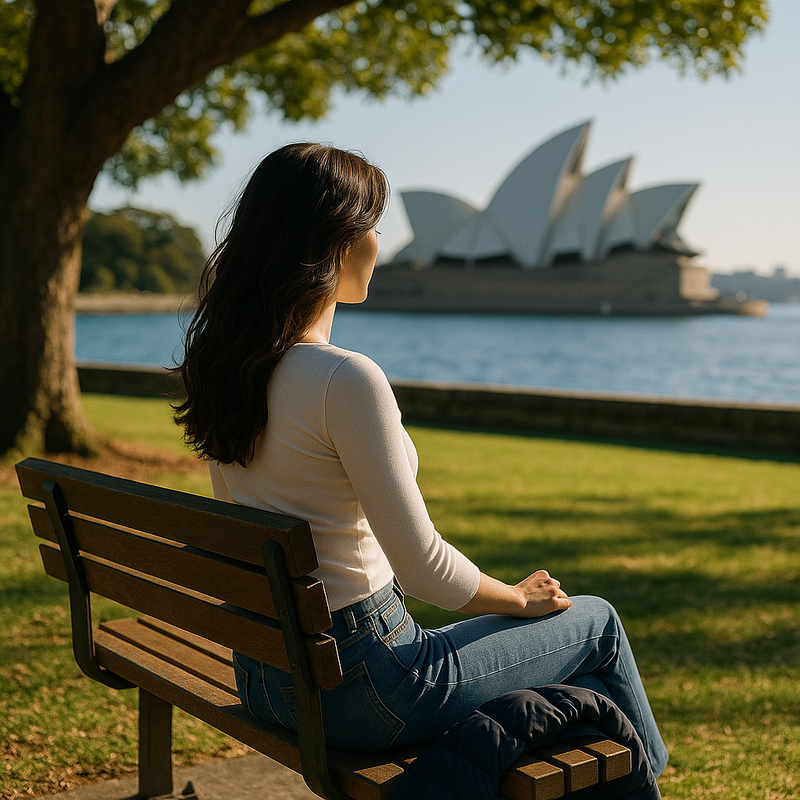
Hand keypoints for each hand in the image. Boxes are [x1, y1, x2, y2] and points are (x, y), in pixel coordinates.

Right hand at [457, 569, 571, 616]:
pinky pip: (567, 604)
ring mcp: (554, 591)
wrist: (511, 601)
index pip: (551, 581)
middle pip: (558, 587)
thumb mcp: (513, 586)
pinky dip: (564, 608)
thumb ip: (513, 586)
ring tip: (546, 609)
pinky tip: (556, 612)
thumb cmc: (507, 595)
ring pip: (563, 596)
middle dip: (553, 595)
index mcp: (542, 573)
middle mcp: (550, 580)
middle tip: (543, 604)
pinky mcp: (555, 602)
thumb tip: (477, 582)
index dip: (547, 590)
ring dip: (557, 602)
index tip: (539, 597)